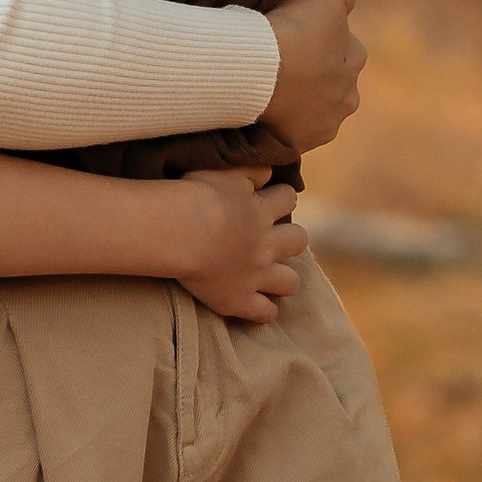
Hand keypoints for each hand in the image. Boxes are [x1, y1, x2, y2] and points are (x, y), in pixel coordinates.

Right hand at [173, 170, 307, 323]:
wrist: (182, 231)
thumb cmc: (196, 195)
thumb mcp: (225, 171)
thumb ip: (251, 169)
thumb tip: (269, 173)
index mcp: (262, 209)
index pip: (288, 198)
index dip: (281, 198)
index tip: (268, 200)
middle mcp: (266, 243)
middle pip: (299, 240)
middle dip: (289, 239)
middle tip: (270, 241)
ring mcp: (257, 275)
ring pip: (290, 282)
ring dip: (283, 279)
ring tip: (269, 278)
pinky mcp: (240, 300)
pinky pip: (265, 313)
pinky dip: (264, 311)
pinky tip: (255, 307)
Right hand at [261, 0, 364, 152]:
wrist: (257, 70)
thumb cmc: (290, 27)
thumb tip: (347, 3)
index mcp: (357, 58)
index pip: (343, 45)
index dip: (317, 38)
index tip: (294, 35)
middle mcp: (350, 95)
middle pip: (331, 81)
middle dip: (314, 74)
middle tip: (282, 63)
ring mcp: (326, 123)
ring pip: (315, 109)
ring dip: (301, 100)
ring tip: (272, 88)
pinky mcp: (301, 143)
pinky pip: (294, 131)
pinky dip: (284, 121)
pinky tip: (267, 108)